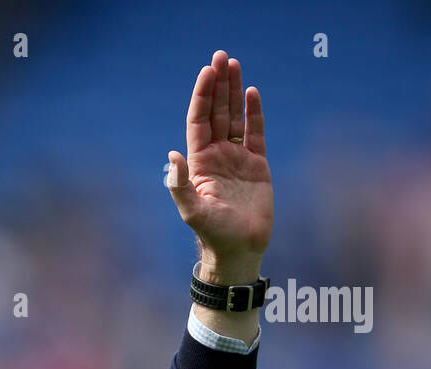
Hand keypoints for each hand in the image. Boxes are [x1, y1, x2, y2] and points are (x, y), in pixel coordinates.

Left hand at [167, 51, 272, 269]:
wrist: (239, 249)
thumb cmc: (213, 233)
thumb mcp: (193, 210)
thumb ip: (180, 184)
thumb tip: (173, 155)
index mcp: (199, 162)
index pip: (199, 121)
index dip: (202, 96)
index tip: (206, 72)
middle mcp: (216, 156)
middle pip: (216, 112)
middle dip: (217, 85)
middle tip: (220, 57)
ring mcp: (237, 158)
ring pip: (234, 117)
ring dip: (234, 92)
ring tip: (234, 65)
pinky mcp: (257, 165)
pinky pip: (255, 133)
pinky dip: (253, 113)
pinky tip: (251, 92)